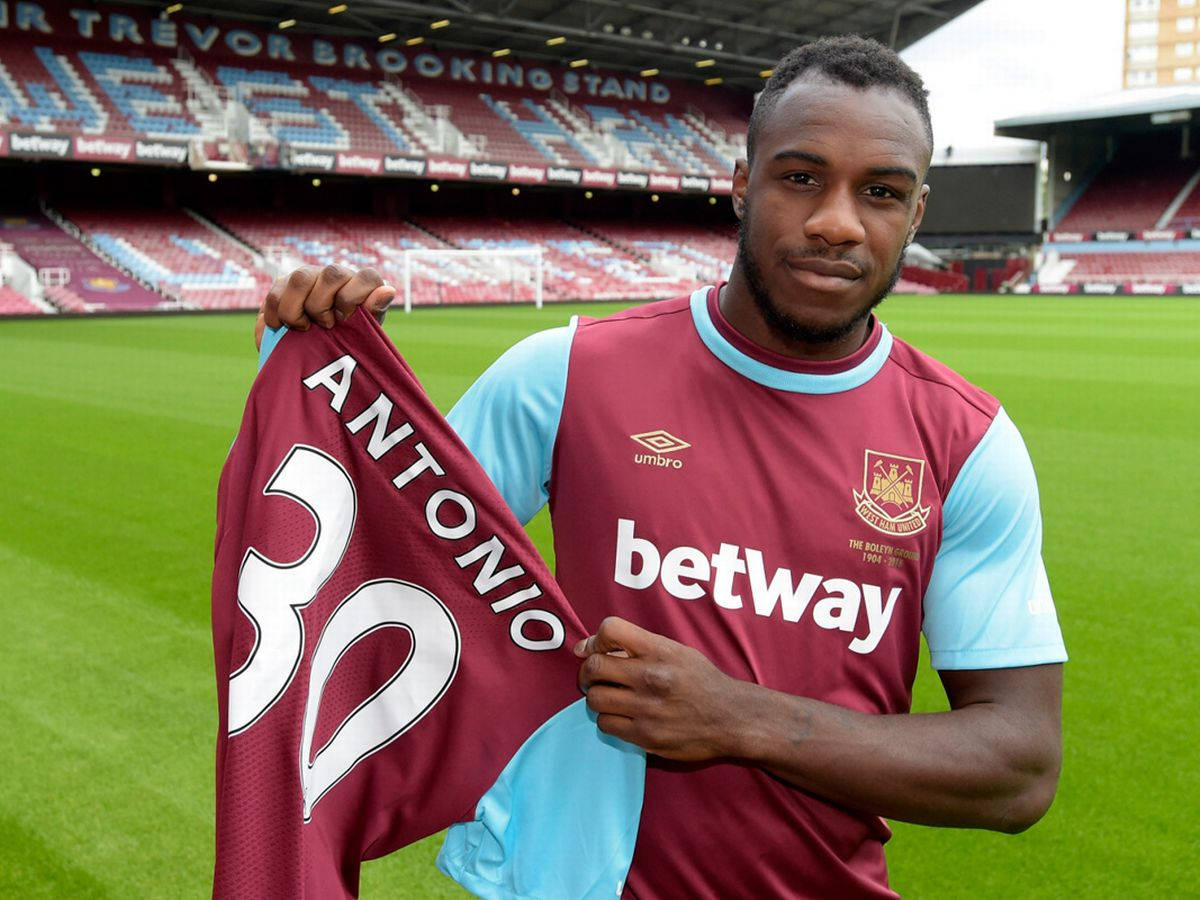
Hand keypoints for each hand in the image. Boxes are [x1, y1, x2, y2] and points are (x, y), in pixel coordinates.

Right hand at [255, 265, 395, 349]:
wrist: (309, 358)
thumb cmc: (344, 344)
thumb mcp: (362, 336)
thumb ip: (373, 313)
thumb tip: (388, 291)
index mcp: (361, 287)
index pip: (367, 277)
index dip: (354, 298)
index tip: (345, 320)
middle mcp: (336, 277)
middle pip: (332, 273)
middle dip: (326, 305)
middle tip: (326, 326)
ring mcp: (309, 278)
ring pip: (300, 278)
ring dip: (299, 310)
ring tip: (304, 328)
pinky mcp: (282, 286)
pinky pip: (275, 293)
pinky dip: (278, 316)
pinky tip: (283, 328)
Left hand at [574, 616, 744, 760]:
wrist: (731, 718)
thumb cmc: (701, 681)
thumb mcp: (676, 651)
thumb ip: (636, 646)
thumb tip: (586, 647)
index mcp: (660, 651)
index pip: (611, 630)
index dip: (595, 639)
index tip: (596, 650)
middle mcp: (651, 677)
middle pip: (594, 667)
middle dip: (587, 672)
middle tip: (594, 677)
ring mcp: (647, 709)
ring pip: (594, 699)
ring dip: (597, 697)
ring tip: (610, 697)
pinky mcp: (645, 736)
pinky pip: (606, 724)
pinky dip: (608, 719)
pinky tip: (622, 716)